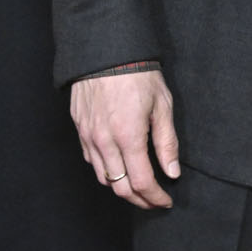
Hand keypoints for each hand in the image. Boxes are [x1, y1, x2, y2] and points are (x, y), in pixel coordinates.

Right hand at [70, 70, 179, 208]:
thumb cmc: (138, 73)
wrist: (106, 50)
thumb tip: (172, 172)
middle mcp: (104, 141)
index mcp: (128, 136)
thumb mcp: (162, 105)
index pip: (141, 182)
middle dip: (139, 200)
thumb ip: (167, 142)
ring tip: (138, 187)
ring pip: (103, 178)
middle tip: (154, 200)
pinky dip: (106, 171)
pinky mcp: (79, 129)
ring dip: (121, 188)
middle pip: (120, 187)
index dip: (154, 197)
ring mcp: (88, 136)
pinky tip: (118, 166)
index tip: (165, 201)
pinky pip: (91, 160)